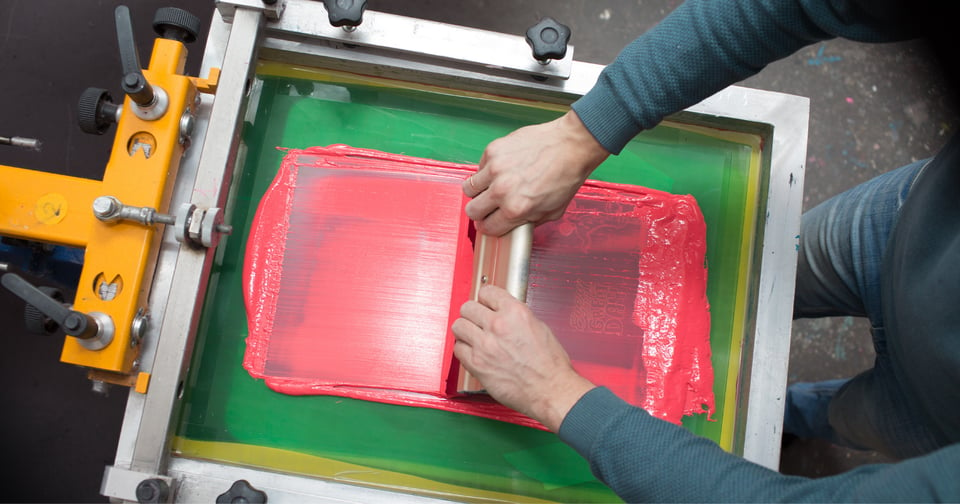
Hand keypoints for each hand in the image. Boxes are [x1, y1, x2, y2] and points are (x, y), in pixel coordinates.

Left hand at [452, 285, 595, 431]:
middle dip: (473, 313)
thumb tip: (504, 313)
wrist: (550, 390)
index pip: (487, 292)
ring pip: (458, 326)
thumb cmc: (550, 364)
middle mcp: (498, 325)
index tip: (485, 303)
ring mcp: (484, 345)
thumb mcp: (540, 327)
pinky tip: (473, 352)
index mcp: (516, 313)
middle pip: (468, 307)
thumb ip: (517, 317)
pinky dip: (464, 350)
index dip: (486, 298)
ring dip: (465, 330)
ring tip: (473, 336)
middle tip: (477, 320)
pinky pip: (458, 350)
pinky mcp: (476, 364)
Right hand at [463, 110, 609, 235]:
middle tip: (488, 207)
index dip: (488, 226)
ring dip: (478, 191)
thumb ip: (529, 222)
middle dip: (479, 212)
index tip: (490, 221)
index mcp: (516, 210)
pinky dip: (486, 170)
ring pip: (468, 188)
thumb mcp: (553, 212)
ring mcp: (495, 169)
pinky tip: (502, 169)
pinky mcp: (493, 150)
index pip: (486, 228)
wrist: (570, 145)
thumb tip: (513, 226)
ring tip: (490, 187)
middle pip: (471, 211)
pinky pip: (479, 167)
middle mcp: (502, 191)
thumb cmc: (566, 176)